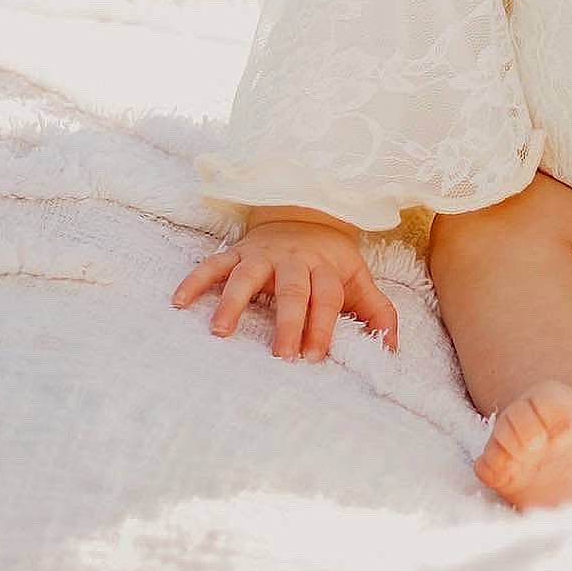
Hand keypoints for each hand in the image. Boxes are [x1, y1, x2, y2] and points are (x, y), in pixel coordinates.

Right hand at [170, 218, 398, 360]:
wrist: (306, 213)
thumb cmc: (332, 260)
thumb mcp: (359, 280)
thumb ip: (378, 313)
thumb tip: (392, 351)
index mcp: (326, 270)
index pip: (327, 298)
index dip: (323, 326)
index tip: (315, 356)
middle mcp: (295, 261)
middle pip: (293, 290)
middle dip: (289, 322)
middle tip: (281, 355)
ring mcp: (263, 255)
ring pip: (247, 276)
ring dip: (233, 302)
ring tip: (219, 331)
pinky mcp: (238, 252)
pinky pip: (214, 264)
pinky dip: (196, 280)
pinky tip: (179, 301)